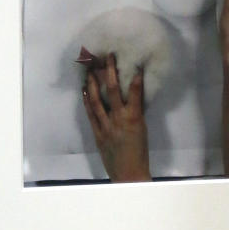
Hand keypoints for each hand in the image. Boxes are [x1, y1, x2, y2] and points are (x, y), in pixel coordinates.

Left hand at [82, 54, 151, 181]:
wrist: (129, 174)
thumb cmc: (140, 153)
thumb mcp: (143, 130)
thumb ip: (136, 113)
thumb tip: (132, 97)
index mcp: (134, 118)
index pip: (135, 91)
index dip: (135, 76)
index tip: (135, 63)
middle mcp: (118, 118)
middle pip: (113, 89)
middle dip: (109, 71)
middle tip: (107, 56)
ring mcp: (106, 125)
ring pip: (97, 99)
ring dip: (93, 82)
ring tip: (90, 68)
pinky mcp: (97, 133)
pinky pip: (90, 113)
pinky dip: (87, 100)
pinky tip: (85, 90)